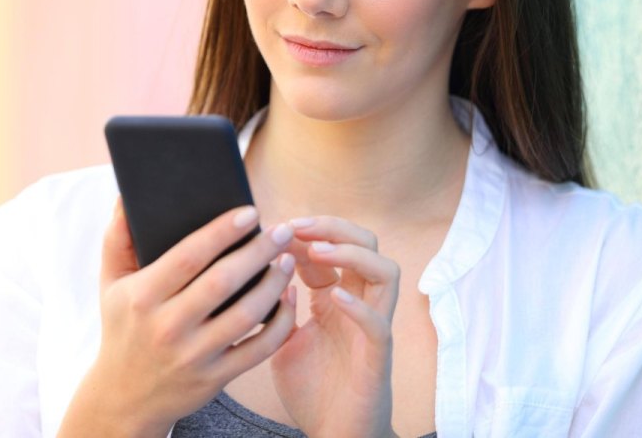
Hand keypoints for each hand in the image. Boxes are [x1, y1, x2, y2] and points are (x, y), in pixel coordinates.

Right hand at [60, 198, 298, 437]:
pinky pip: (258, 349)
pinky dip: (280, 323)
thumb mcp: (111, 284)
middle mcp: (167, 326)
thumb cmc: (123, 328)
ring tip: (287, 259)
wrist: (124, 398)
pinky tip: (288, 298)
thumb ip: (119, 237)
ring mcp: (193, 355)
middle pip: (223, 281)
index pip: (188, 256)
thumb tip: (128, 195)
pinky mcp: (215, 378)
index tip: (250, 211)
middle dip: (259, 251)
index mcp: (143, 296)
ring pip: (247, 314)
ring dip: (274, 284)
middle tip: (282, 230)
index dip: (222, 231)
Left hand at [270, 216, 400, 437]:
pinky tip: (333, 296)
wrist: (332, 436)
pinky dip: (360, 307)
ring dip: (351, 254)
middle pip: (367, 244)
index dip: (305, 232)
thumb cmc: (312, 390)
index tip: (274, 227)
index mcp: (336, 298)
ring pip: (386, 272)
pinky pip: (379, 325)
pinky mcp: (376, 359)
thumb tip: (255, 273)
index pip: (331, 247)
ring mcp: (371, 328)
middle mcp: (359, 305)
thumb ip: (276, 309)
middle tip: (296, 226)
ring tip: (316, 251)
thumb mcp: (282, 339)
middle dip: (333, 227)